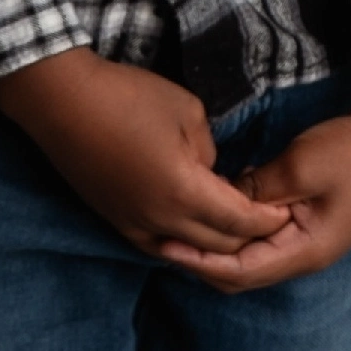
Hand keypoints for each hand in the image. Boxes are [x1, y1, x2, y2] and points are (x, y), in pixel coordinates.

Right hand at [0, 47, 291, 263]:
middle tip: (269, 220)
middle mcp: (160, 220)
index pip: (241, 221)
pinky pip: (158, 247)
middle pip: (219, 247)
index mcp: (184, 192)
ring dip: (215, 244)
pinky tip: (195, 229)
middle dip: (249, 236)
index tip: (287, 210)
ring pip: (188, 253)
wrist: (62, 102)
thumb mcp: (188, 112)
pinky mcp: (115, 221)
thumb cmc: (128, 97)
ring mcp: (134, 225)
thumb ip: (209, 152)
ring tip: (236, 226)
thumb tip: (210, 172)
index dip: (268, 219)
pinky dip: (183, 244)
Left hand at [157, 61, 350, 293]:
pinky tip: (213, 212)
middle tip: (160, 237)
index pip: (239, 271)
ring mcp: (308, 240)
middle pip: (242, 274)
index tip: (163, 243)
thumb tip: (221, 201)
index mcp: (305, 251)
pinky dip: (236, 231)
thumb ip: (257, 189)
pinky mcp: (308, 221)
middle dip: (201, 260)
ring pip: (251, 257)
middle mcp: (305, 254)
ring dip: (217, 247)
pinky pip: (264, 238)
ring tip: (178, 228)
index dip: (199, 261)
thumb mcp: (300, 166)